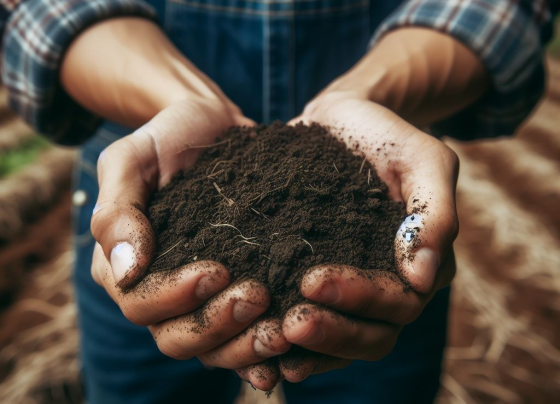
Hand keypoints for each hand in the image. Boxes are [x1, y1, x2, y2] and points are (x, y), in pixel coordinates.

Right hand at [90, 99, 289, 368]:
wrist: (212, 124)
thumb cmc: (166, 138)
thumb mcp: (129, 160)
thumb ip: (116, 211)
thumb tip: (126, 270)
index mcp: (124, 267)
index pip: (140, 304)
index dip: (175, 298)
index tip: (216, 270)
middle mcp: (160, 290)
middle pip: (177, 338)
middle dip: (216, 324)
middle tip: (257, 296)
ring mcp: (200, 296)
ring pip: (212, 346)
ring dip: (244, 343)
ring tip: (280, 328)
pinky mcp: (235, 288)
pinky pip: (242, 333)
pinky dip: (261, 344)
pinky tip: (289, 340)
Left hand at [238, 91, 458, 387]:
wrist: (342, 121)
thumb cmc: (386, 136)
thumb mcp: (422, 159)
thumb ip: (433, 212)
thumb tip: (424, 278)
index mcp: (420, 265)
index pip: (400, 303)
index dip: (361, 299)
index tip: (313, 280)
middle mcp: (389, 286)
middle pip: (372, 336)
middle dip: (332, 333)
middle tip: (290, 325)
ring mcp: (353, 289)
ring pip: (341, 341)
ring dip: (308, 348)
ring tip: (270, 340)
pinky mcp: (316, 279)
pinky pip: (310, 321)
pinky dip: (288, 341)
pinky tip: (257, 341)